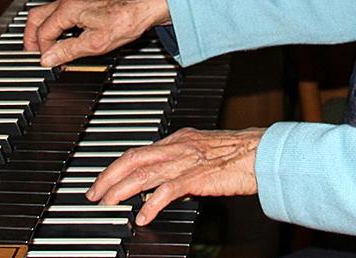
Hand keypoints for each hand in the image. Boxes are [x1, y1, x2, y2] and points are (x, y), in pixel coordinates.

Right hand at [22, 0, 170, 66]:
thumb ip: (68, 51)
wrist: (144, 7)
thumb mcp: (95, 43)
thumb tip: (48, 58)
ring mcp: (75, 1)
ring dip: (41, 30)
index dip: (42, 50)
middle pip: (36, 17)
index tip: (47, 63)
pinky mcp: (83, 4)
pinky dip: (53, 25)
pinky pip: (58, 13)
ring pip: (46, 13)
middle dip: (31, 37)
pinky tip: (61, 36)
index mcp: (68, 10)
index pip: (42, 32)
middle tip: (33, 54)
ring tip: (45, 48)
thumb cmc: (125, 20)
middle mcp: (69, 2)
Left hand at [87, 127, 264, 224]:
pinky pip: (168, 189)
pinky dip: (152, 203)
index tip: (103, 180)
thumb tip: (165, 184)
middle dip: (109, 176)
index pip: (139, 151)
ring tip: (108, 203)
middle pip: (133, 158)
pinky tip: (143, 216)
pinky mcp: (198, 176)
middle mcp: (178, 147)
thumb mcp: (203, 153)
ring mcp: (187, 161)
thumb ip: (182, 164)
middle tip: (94, 193)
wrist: (261, 153)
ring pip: (145, 173)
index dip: (117, 166)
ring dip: (122, 189)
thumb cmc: (238, 155)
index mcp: (178, 140)